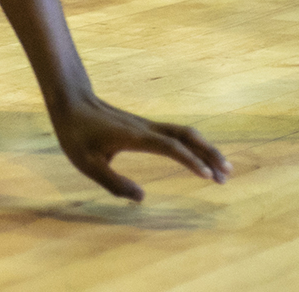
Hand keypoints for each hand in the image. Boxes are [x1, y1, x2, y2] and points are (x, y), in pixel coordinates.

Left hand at [48, 92, 229, 200]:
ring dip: (205, 148)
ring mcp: (147, 126)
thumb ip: (114, 183)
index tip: (208, 175)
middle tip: (227, 175)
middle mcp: (147, 129)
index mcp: (135, 137)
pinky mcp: (145, 128)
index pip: (170, 147)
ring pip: (185, 134)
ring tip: (222, 168)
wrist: (71, 101)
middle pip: (187, 136)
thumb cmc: (76, 133)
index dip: (190, 160)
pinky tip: (199, 157)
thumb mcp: (87, 164)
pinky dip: (193, 145)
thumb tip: (142, 198)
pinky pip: (176, 135)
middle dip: (209, 154)